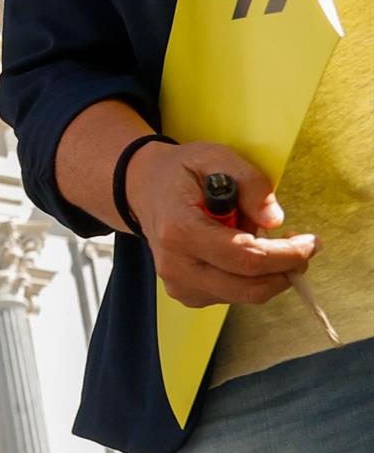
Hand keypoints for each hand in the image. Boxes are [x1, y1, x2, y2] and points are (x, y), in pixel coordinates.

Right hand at [124, 139, 315, 307]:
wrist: (142, 190)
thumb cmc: (180, 173)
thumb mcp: (214, 157)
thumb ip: (249, 182)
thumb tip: (274, 220)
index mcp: (180, 230)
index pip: (245, 258)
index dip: (287, 256)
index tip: (310, 243)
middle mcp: (175, 264)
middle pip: (248, 287)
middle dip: (285, 270)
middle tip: (300, 246)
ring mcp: (178, 283)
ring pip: (244, 294)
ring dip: (266, 272)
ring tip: (258, 238)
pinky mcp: (186, 294)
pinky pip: (233, 295)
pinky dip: (249, 278)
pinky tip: (240, 252)